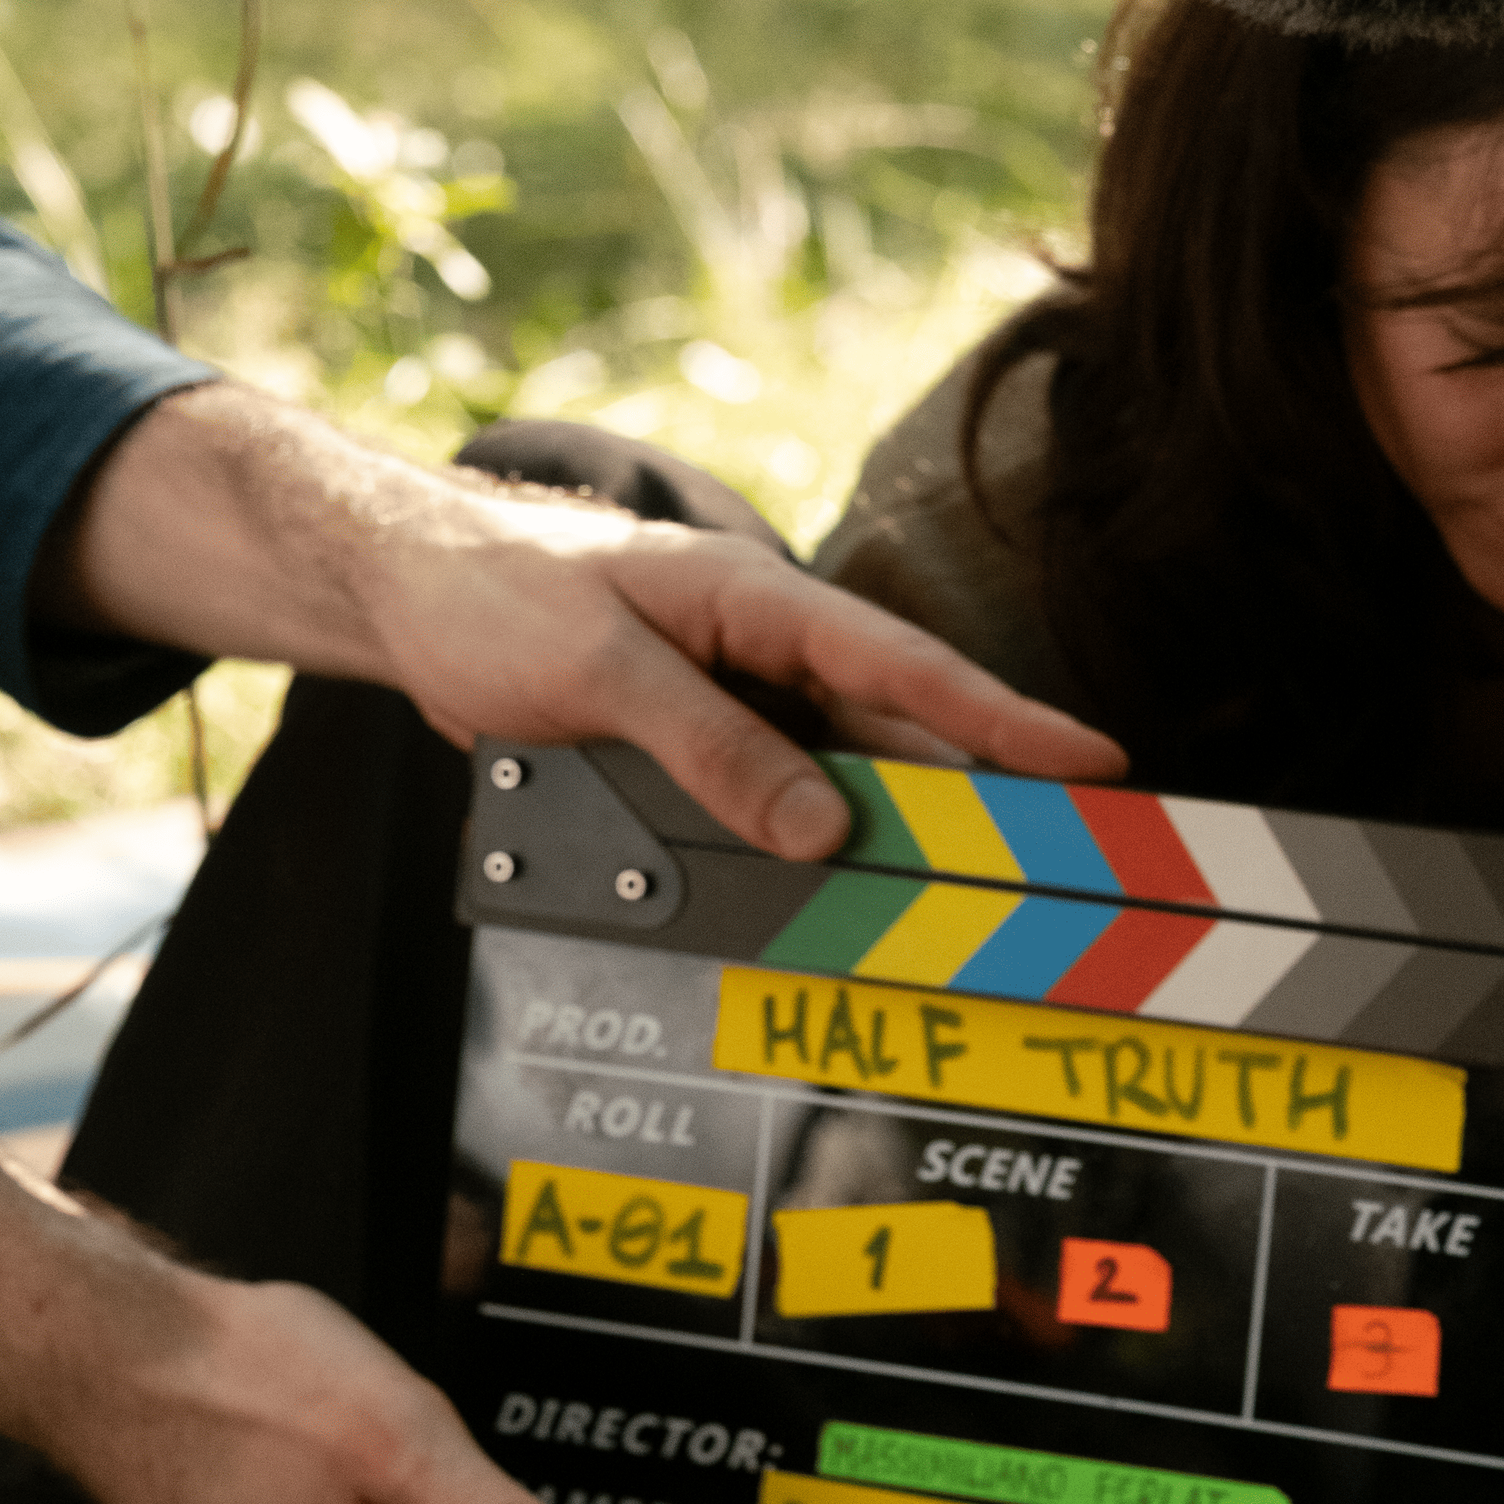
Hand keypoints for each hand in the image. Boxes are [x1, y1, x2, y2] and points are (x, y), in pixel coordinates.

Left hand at [368, 491, 1124, 858]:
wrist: (411, 590)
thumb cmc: (497, 592)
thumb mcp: (598, 667)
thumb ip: (709, 745)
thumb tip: (818, 828)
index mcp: (761, 601)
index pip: (907, 667)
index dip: (1007, 721)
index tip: (1092, 764)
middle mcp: (766, 652)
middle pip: (895, 740)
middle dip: (974, 803)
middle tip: (1052, 867)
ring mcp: (736, 703)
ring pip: (838, 785)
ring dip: (885, 843)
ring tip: (956, 913)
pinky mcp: (697, 749)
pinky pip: (771, 806)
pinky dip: (802, 853)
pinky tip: (830, 903)